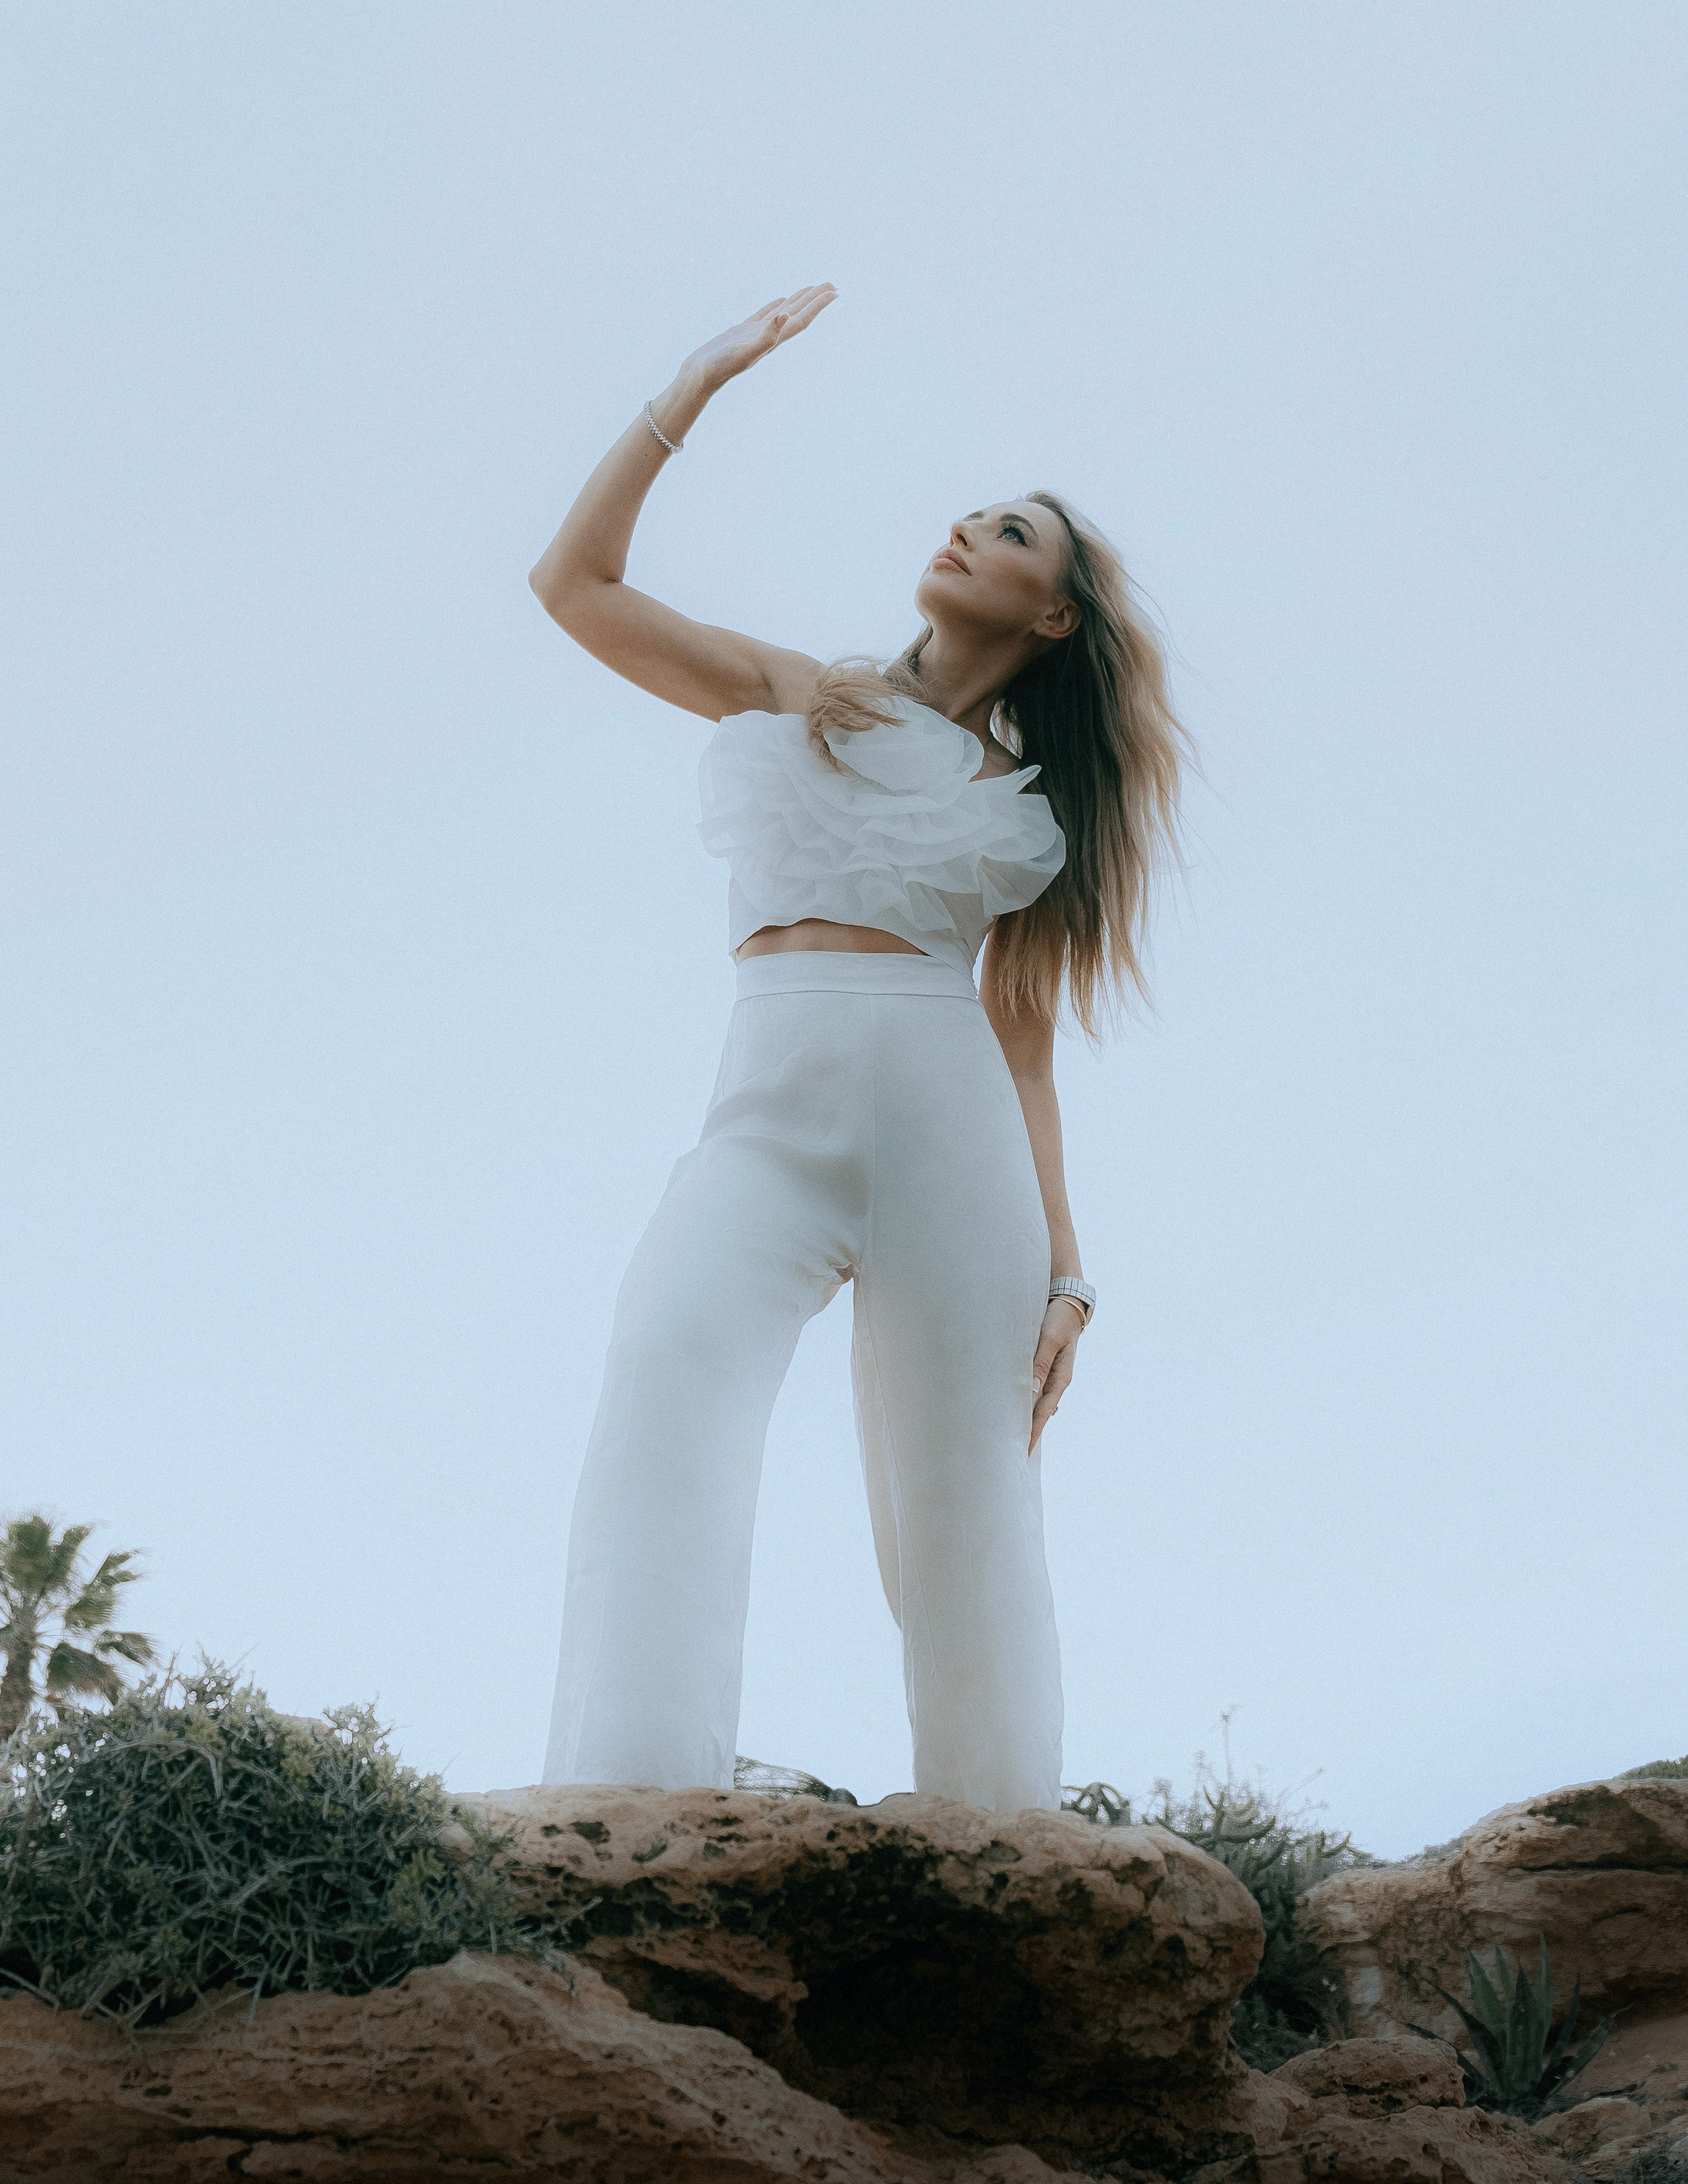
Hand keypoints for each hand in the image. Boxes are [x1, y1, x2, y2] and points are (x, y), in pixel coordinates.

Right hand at [680, 285, 837, 393]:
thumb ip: (766, 336)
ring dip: (798, 301)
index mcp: (772, 340)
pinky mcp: (741, 332)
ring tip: (812, 289)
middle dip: (814, 300)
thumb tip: (786, 316)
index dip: (818, 306)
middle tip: (832, 285)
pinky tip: (780, 301)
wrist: (699, 377)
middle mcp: (768, 337)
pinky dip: (774, 306)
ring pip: (782, 313)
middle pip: (797, 314)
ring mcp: (754, 334)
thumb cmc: (720, 367)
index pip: (800, 320)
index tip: (835, 292)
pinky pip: (763, 315)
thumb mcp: (744, 351)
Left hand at [1029, 1298, 1083, 1453]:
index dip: (1033, 1431)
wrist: (1067, 1300)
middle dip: (1029, 1431)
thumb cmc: (1059, 1318)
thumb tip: (1031, 1388)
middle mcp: (1056, 1379)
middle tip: (1014, 1453)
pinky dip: (1024, 1401)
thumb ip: (1040, 1362)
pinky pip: (1032, 1389)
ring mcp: (1050, 1373)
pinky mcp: (1043, 1365)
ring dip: (1025, 1417)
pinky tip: (1014, 1409)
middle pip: (1040, 1412)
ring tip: (1012, 1436)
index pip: (1044, 1411)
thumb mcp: (1050, 1339)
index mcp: (1061, 1377)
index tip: (1024, 1451)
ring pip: (1036, 1402)